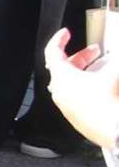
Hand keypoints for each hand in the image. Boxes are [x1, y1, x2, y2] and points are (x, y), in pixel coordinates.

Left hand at [46, 31, 118, 149]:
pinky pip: (77, 96)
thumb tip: (116, 50)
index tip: (66, 33)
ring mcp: (66, 105)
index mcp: (62, 77)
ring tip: (104, 69)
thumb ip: (115, 59)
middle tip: (96, 51)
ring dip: (86, 72)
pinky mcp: (76, 117)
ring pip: (71, 82)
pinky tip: (103, 88)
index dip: (59, 39)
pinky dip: (87, 87)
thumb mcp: (114, 74)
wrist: (113, 133)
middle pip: (65, 67)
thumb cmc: (108, 103)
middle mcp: (60, 91)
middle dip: (82, 56)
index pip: (53, 52)